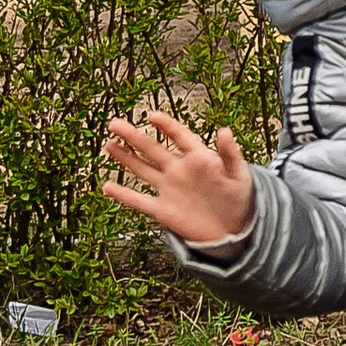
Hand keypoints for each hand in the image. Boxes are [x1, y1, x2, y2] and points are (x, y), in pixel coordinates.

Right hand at [100, 111, 255, 246]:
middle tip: (115, 124)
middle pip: (152, 149)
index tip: (152, 116)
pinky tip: (107, 187)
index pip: (179, 137)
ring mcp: (168, 189)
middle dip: (133, 136)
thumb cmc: (238, 197)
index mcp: (198, 158)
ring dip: (125, 158)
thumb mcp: (239, 175)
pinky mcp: (163, 211)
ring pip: (142, 170)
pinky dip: (123, 195)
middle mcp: (178, 170)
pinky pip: (139, 201)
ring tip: (109, 144)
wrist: (232, 229)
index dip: (166, 126)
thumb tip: (224, 131)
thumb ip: (230, 154)